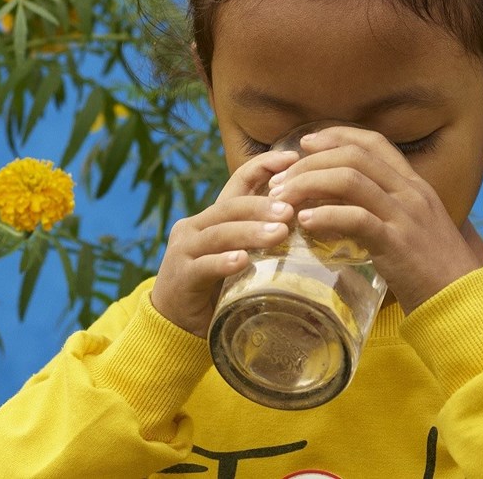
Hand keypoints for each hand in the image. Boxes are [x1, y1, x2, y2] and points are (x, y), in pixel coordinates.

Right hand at [151, 149, 297, 337]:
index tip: (292, 158)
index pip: (238, 181)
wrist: (173, 326)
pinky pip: (203, 266)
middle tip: (291, 210)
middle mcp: (196, 226)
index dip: (263, 165)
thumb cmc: (217, 288)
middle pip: (231, 206)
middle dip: (262, 205)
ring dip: (250, 232)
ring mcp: (185, 250)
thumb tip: (309, 223)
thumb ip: (261, 239)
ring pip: (219, 233)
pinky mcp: (181, 277)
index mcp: (213, 217)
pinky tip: (243, 262)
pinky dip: (223, 262)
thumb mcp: (241, 256)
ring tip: (278, 234)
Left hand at [267, 126, 480, 314]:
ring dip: (308, 184)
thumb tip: (341, 202)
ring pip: (350, 179)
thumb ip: (386, 208)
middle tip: (281, 179)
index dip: (337, 135)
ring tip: (283, 199)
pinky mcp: (397, 244)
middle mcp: (411, 192)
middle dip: (311, 162)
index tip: (306, 142)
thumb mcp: (413, 226)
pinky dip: (326, 215)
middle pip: (353, 156)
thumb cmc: (433, 269)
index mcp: (415, 184)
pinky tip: (305, 223)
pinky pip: (356, 218)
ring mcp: (405, 216)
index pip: (373, 142)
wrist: (465, 302)